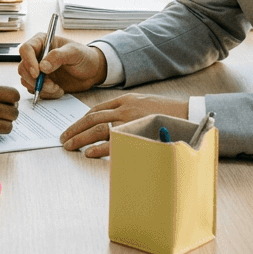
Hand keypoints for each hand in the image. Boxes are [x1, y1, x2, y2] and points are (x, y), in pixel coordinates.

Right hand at [17, 33, 105, 98]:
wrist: (91, 72)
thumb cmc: (84, 57)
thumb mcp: (75, 53)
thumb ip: (58, 56)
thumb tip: (42, 66)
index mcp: (42, 42)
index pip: (26, 49)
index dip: (29, 61)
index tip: (38, 73)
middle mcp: (36, 55)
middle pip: (23, 67)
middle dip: (36, 80)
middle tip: (52, 85)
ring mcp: (37, 70)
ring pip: (26, 80)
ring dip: (41, 88)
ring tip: (57, 88)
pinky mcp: (41, 82)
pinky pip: (34, 89)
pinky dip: (44, 93)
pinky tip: (58, 90)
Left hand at [59, 94, 187, 157]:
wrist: (188, 115)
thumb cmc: (169, 113)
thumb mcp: (145, 105)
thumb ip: (129, 110)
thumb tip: (113, 122)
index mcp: (126, 100)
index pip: (97, 108)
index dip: (82, 119)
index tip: (73, 127)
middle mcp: (125, 108)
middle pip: (92, 118)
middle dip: (75, 128)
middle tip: (63, 138)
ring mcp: (130, 120)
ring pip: (97, 128)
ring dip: (80, 138)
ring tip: (69, 146)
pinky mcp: (136, 133)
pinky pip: (112, 142)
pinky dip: (98, 148)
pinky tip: (88, 153)